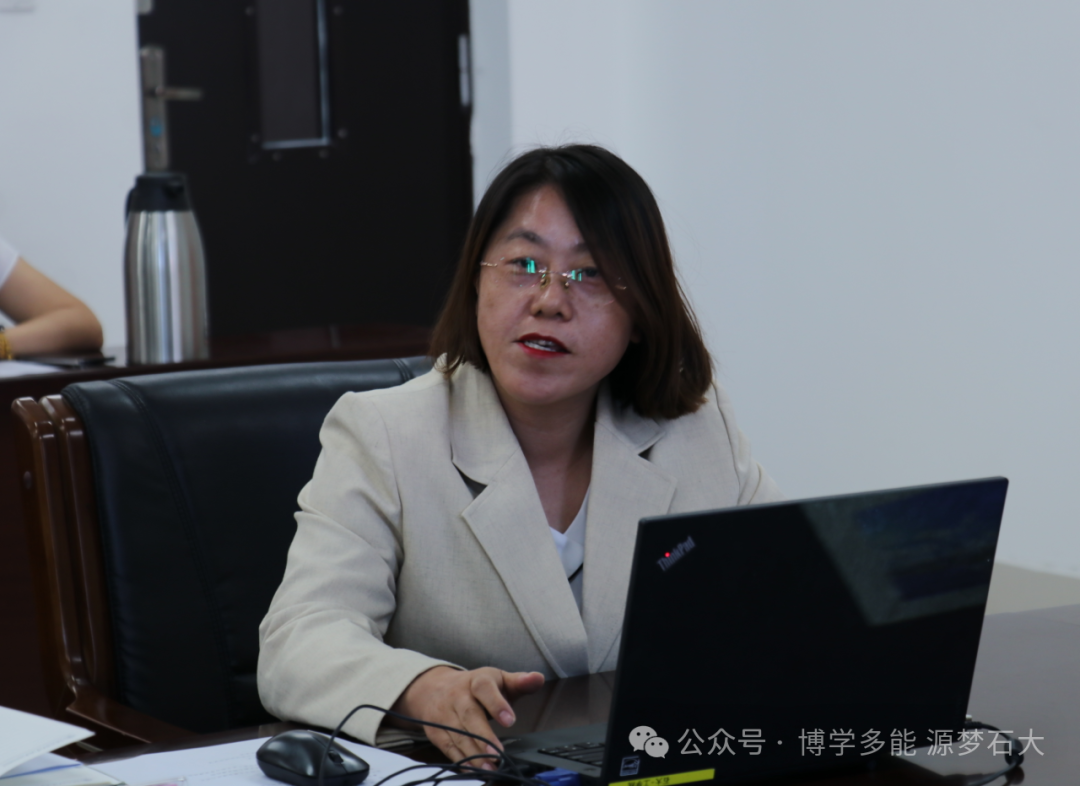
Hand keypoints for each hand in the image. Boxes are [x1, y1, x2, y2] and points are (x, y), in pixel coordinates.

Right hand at [390, 665, 544, 768]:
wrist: (434, 688)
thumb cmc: (475, 687)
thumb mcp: (498, 679)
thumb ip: (520, 682)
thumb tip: (538, 678)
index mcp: (477, 681)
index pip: (485, 689)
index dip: (497, 704)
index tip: (510, 721)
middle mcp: (458, 696)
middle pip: (469, 714)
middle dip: (483, 735)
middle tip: (497, 753)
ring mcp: (444, 714)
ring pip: (458, 734)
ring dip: (473, 753)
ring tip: (490, 768)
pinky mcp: (436, 731)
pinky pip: (448, 747)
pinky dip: (460, 759)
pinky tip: (473, 769)